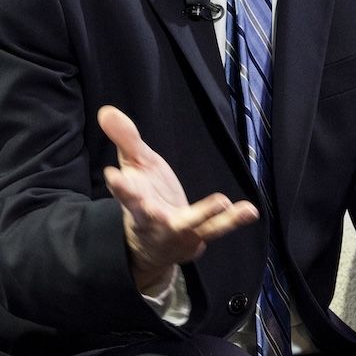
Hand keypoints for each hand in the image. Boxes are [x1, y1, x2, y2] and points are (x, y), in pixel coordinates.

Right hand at [97, 105, 257, 292]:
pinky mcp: (197, 235)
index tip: (111, 175)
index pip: (123, 191)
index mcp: (133, 199)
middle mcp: (152, 219)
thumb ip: (125, 138)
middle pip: (148, 214)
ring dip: (205, 214)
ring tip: (222, 202)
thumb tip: (106, 111)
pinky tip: (249, 210)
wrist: (155, 245)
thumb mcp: (135, 165)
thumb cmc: (145, 197)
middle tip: (146, 204)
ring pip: (190, 223)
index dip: (119, 184)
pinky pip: (216, 228)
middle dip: (148, 210)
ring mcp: (176, 230)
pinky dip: (232, 220)